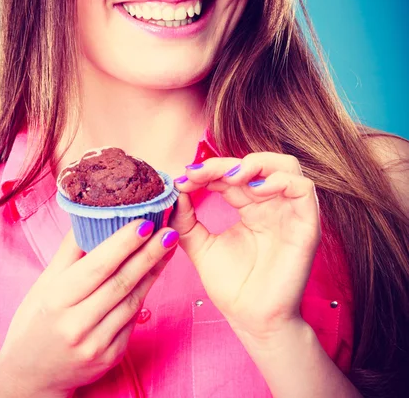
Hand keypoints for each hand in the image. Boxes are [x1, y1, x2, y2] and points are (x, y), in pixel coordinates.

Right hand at [0, 221, 178, 396]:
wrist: (30, 376)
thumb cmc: (36, 320)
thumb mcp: (45, 283)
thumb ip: (70, 250)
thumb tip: (91, 212)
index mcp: (58, 300)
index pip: (98, 267)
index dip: (124, 244)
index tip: (145, 222)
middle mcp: (77, 325)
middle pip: (122, 282)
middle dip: (149, 253)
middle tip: (169, 230)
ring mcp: (96, 344)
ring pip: (133, 300)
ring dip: (154, 270)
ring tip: (168, 245)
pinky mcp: (111, 357)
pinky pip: (133, 320)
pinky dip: (145, 293)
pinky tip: (155, 272)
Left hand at [170, 153, 319, 342]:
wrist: (252, 320)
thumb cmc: (233, 286)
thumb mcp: (201, 246)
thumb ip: (187, 220)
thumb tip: (176, 191)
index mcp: (251, 207)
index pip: (233, 174)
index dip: (208, 170)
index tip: (183, 178)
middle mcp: (272, 205)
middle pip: (256, 164)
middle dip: (225, 163)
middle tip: (199, 173)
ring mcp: (290, 213)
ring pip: (286, 166)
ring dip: (257, 164)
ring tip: (230, 178)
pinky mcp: (306, 225)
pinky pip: (304, 189)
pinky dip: (280, 180)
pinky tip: (254, 191)